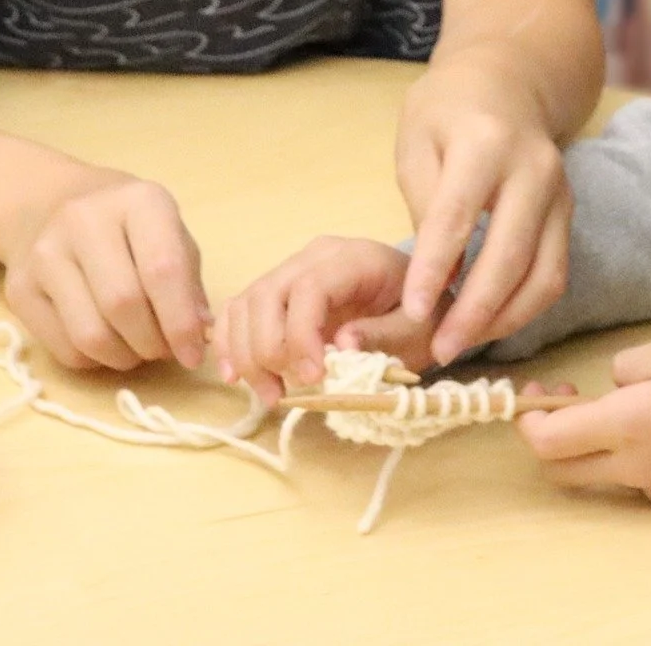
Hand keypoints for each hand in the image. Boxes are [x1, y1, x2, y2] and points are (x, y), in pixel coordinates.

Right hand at [0, 166, 210, 373]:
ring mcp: (45, 253)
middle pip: (123, 305)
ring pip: (91, 335)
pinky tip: (106, 341)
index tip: (194, 354)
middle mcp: (85, 220)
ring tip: (136, 347)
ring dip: (124, 357)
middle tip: (164, 350)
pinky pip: (65, 349)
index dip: (181, 322)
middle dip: (152, 343)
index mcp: (137, 200)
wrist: (47, 203)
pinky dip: (95, 360)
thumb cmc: (125, 225)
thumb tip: (200, 334)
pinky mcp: (18, 289)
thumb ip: (187, 280)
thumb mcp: (168, 232)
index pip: (162, 269)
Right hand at [215, 236, 438, 402]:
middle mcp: (316, 256)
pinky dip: (231, 341)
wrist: (416, 297)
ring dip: (247, 353)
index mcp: (354, 258)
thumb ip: (384, 335)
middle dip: (267, 349)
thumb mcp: (418, 329)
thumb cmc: (419, 313)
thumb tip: (342, 343)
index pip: (310, 287)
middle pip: (269, 292)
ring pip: (248, 301)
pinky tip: (235, 376)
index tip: (311, 378)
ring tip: (269, 395)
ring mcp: (292, 269)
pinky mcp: (278, 290)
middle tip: (283, 394)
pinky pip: (240, 308)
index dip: (301, 334)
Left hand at [397, 62, 572, 366]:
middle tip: (439, 349)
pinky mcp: (569, 214)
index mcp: (485, 142)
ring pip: (543, 275)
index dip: (434, 269)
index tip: (413, 311)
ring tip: (461, 345)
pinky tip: (489, 324)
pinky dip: (524, 309)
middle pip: (509, 254)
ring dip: (503, 321)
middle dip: (473, 312)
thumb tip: (440, 275)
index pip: (458, 216)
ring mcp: (560, 193)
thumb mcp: (415, 139)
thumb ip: (424, 201)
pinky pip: (554, 275)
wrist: (507, 80)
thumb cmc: (447, 110)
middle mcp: (534, 168)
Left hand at [518, 333, 650, 503]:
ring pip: (599, 474)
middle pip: (563, 470)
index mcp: (627, 428)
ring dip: (587, 442)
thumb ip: (630, 364)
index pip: (549, 444)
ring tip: (615, 398)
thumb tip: (612, 382)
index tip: (536, 388)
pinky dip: (624, 449)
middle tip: (565, 395)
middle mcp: (635, 467)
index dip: (528, 419)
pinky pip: (635, 475)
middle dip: (549, 435)